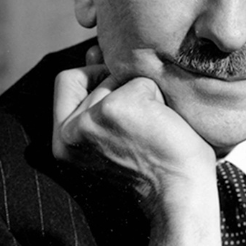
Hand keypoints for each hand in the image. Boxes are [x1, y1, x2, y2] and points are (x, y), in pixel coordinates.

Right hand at [52, 45, 223, 245]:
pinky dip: (159, 96)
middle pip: (91, 74)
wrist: (181, 194)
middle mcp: (67, 133)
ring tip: (154, 127)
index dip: (94, 74)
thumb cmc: (157, 163)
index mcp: (63, 143)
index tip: (120, 87)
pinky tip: (164, 125)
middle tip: (143, 121)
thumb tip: (94, 51)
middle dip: (120, 86)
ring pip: (115, 76)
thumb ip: (99, 95)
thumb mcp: (118, 132)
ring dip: (142, 94)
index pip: (66, 80)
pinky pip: (140, 81)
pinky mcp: (113, 110)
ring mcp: (88, 121)